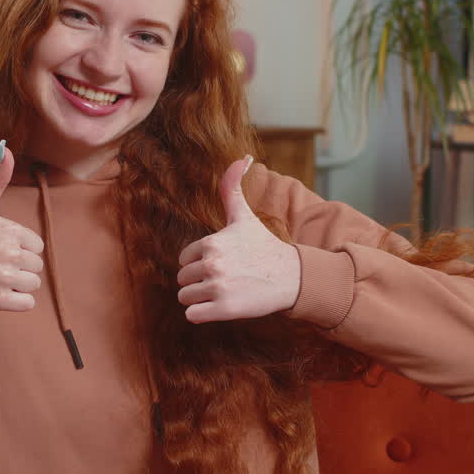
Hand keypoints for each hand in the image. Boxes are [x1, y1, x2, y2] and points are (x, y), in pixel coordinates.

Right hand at [0, 143, 44, 310]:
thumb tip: (7, 148)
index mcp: (10, 230)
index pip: (36, 246)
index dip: (19, 249)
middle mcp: (8, 252)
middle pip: (36, 266)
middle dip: (18, 267)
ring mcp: (3, 277)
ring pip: (32, 285)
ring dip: (16, 285)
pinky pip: (27, 304)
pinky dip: (15, 302)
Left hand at [176, 156, 300, 322]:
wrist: (291, 278)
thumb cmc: (263, 247)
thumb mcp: (243, 217)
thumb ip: (232, 188)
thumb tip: (241, 158)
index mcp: (212, 242)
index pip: (184, 260)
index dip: (200, 263)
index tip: (222, 263)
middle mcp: (213, 264)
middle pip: (182, 280)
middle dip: (198, 282)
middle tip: (224, 279)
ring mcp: (218, 287)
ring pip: (185, 298)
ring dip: (200, 298)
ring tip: (223, 292)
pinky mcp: (224, 309)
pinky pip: (192, 315)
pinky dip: (202, 314)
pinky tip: (220, 306)